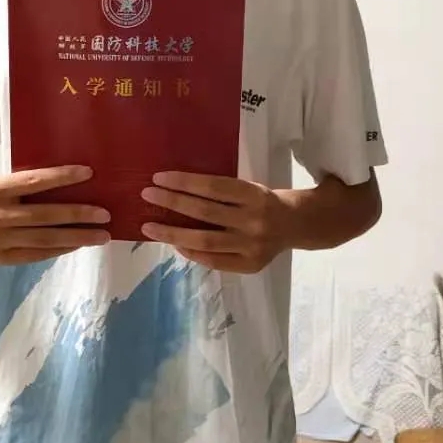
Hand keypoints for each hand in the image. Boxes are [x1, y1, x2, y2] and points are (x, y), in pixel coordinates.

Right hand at [0, 166, 110, 265]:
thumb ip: (25, 185)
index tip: (88, 173)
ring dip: (77, 237)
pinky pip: (37, 254)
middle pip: (43, 216)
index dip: (60, 177)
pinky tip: (79, 244)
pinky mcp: (1, 258)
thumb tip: (71, 184)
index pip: (32, 182)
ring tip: (102, 235)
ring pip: (44, 239)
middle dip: (77, 214)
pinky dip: (60, 249)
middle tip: (105, 214)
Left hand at [140, 172, 294, 273]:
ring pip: (205, 241)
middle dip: (173, 202)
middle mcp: (254, 220)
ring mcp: (252, 245)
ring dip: (173, 233)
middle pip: (205, 212)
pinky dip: (191, 252)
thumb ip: (220, 192)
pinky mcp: (250, 265)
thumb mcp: (248, 188)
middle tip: (147, 195)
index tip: (159, 177)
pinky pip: (214, 260)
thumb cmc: (262, 201)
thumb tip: (174, 190)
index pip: (213, 187)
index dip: (185, 182)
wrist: (296, 225)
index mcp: (254, 194)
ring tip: (149, 227)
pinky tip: (174, 244)